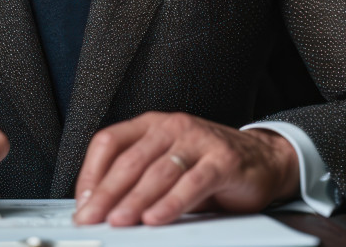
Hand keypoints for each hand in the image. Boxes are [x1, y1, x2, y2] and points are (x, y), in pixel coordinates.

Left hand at [73, 112, 297, 225]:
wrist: (263, 160)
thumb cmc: (209, 164)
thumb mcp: (167, 165)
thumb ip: (137, 180)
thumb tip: (97, 207)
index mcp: (153, 125)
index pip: (110, 142)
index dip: (91, 174)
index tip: (82, 203)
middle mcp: (174, 127)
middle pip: (131, 160)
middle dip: (108, 193)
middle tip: (92, 219)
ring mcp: (200, 141)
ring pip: (159, 172)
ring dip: (135, 199)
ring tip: (119, 221)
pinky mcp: (223, 160)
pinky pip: (192, 182)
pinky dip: (171, 203)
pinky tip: (156, 218)